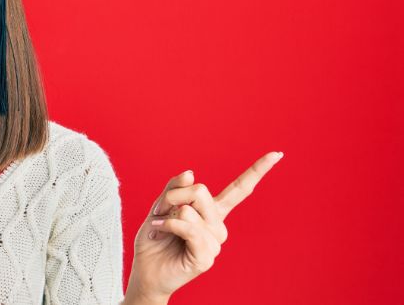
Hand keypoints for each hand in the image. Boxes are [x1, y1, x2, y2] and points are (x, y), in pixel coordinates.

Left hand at [126, 151, 283, 302]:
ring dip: (167, 215)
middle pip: (201, 191)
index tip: (277, 154)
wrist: (146, 269)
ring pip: (190, 210)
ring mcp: (214, 242)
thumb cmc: (154, 239)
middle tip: (160, 210)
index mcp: (212, 211)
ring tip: (161, 228)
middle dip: (173, 196)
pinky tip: (161, 230)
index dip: (257, 171)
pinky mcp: (206, 257)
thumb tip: (191, 172)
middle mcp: (218, 226)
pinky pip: (189, 229)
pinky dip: (170, 225)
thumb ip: (175, 188)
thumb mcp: (161, 206)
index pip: (239, 189)